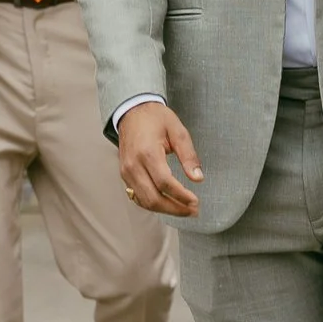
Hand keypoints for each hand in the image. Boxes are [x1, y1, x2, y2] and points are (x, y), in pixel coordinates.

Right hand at [117, 101, 202, 217]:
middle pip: (153, 198)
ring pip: (144, 201)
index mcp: (147, 153)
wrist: (132, 111)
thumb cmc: (156, 118)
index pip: (165, 183)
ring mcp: (126, 172)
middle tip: (193, 210)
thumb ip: (188, 155)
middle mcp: (133, 165)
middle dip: (175, 209)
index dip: (181, 196)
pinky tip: (167, 204)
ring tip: (184, 210)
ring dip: (165, 210)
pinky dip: (152, 204)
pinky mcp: (124, 175)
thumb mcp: (178, 131)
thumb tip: (198, 178)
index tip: (195, 202)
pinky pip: (137, 196)